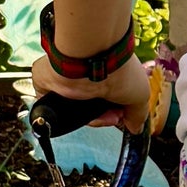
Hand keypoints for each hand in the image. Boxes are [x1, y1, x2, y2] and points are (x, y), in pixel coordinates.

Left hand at [28, 48, 151, 132]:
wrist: (90, 59)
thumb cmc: (117, 69)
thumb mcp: (139, 94)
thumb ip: (138, 114)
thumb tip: (136, 127)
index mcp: (106, 73)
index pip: (110, 99)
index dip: (117, 112)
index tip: (123, 117)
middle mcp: (86, 75)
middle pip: (94, 107)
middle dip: (105, 117)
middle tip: (113, 118)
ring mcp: (66, 81)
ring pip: (77, 111)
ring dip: (92, 119)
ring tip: (101, 116)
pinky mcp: (46, 85)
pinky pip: (57, 110)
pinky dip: (70, 116)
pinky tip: (83, 113)